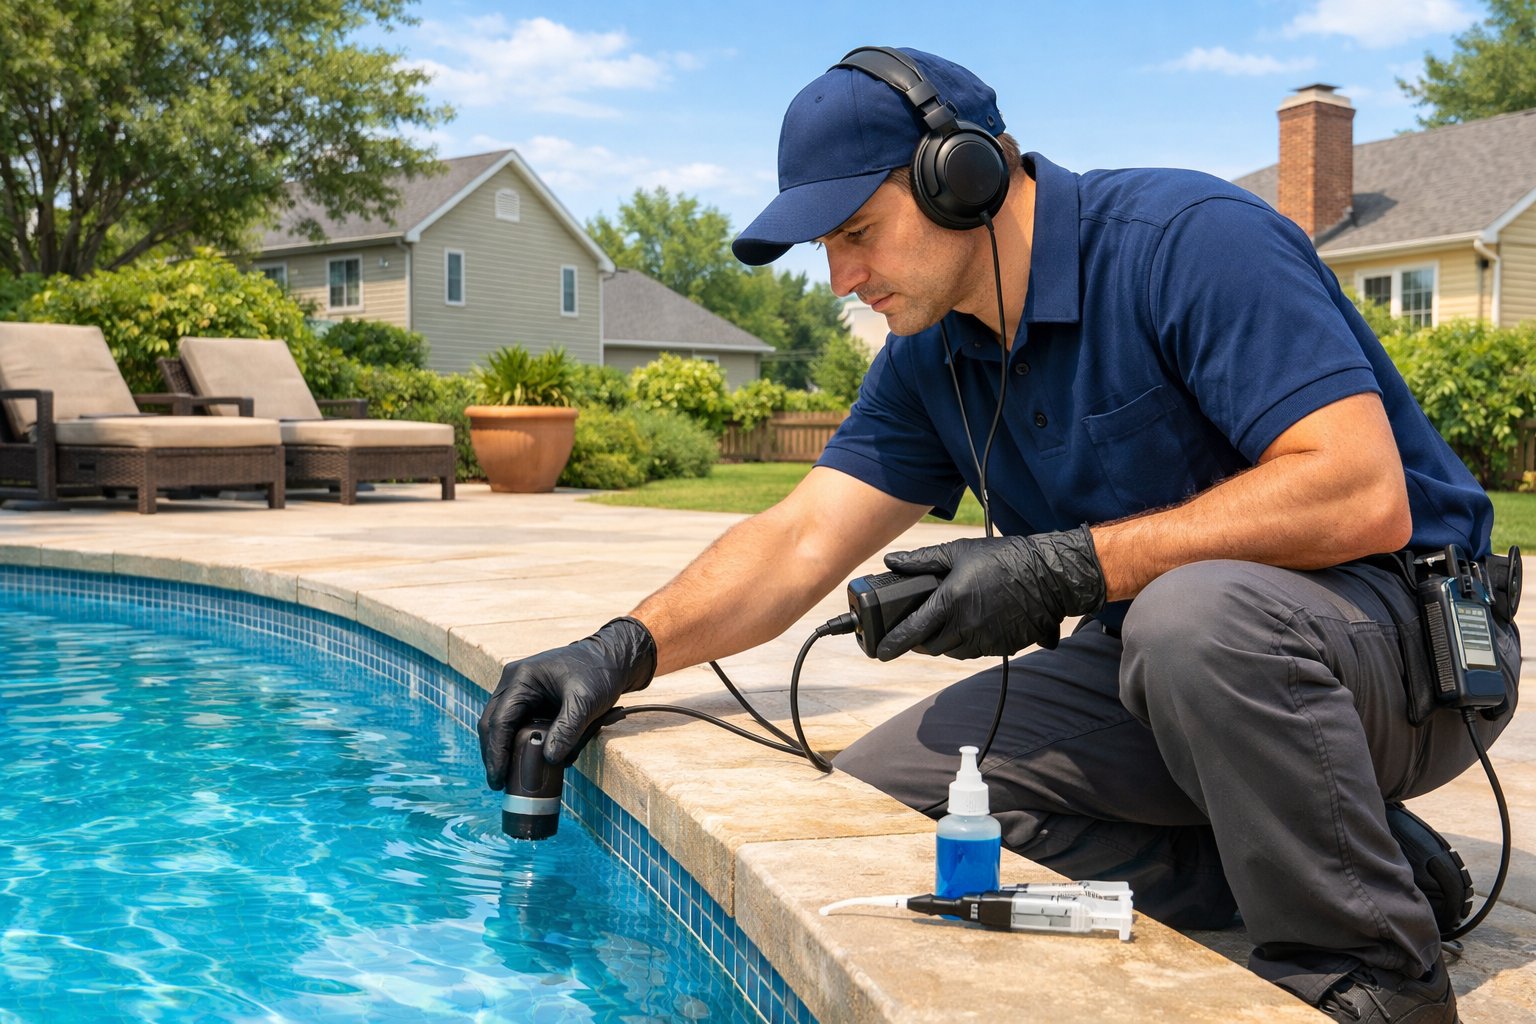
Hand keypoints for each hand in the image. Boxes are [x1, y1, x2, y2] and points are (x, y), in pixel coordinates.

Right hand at [477, 616, 655, 787]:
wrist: (611, 659)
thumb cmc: (598, 673)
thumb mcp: (586, 701)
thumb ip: (568, 729)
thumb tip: (549, 760)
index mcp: (521, 678)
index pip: (499, 721)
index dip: (496, 753)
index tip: (498, 779)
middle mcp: (514, 683)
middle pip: (493, 724)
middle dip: (494, 754)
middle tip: (499, 783)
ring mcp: (520, 690)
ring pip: (502, 725)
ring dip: (505, 750)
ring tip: (509, 777)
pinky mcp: (531, 700)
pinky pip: (518, 724)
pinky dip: (520, 743)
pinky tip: (526, 762)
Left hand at [878, 525, 1104, 660]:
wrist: (1050, 575)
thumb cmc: (1004, 558)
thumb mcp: (959, 551)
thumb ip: (922, 561)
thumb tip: (893, 562)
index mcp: (950, 602)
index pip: (912, 631)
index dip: (892, 643)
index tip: (880, 651)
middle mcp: (965, 626)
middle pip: (931, 646)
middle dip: (920, 641)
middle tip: (917, 630)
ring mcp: (985, 639)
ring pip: (953, 652)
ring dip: (945, 643)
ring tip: (946, 625)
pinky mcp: (1002, 647)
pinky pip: (976, 652)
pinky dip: (968, 643)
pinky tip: (973, 625)